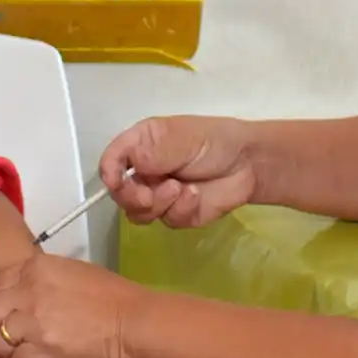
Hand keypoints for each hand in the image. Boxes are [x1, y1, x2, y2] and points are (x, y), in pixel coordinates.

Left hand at [0, 255, 142, 357]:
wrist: (132, 325)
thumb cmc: (110, 295)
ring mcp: (32, 326)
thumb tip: (18, 293)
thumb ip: (39, 279)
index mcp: (35, 269)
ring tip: (18, 351)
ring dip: (3, 349)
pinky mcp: (41, 355)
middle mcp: (27, 294)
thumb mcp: (71, 272)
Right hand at [100, 115, 256, 227]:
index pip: (111, 161)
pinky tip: (195, 195)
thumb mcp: (181, 137)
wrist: (248, 164)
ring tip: (181, 189)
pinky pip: (167, 220)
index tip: (116, 181)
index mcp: (140, 146)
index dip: (109, 173)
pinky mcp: (177, 214)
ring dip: (158, 204)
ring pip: (139, 213)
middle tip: (149, 195)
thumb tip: (121, 164)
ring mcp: (159, 195)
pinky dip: (180, 210)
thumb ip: (151, 152)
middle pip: (120, 193)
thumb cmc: (214, 141)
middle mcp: (144, 172)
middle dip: (132, 197)